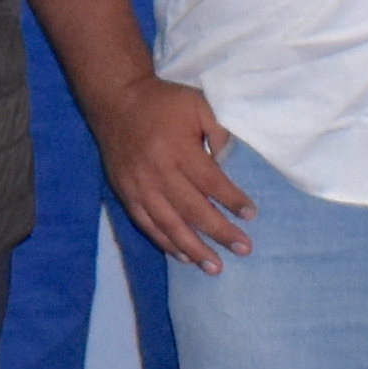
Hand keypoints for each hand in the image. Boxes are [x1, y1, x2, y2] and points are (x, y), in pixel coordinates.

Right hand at [94, 77, 254, 271]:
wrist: (116, 100)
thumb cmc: (164, 103)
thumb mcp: (198, 104)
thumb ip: (219, 130)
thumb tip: (234, 160)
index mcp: (177, 148)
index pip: (210, 181)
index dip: (231, 200)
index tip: (251, 215)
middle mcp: (157, 172)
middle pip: (192, 209)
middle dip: (219, 232)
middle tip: (244, 249)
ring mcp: (139, 186)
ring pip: (168, 224)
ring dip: (193, 248)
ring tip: (214, 267)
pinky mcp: (126, 194)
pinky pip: (147, 224)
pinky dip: (165, 242)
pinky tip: (183, 256)